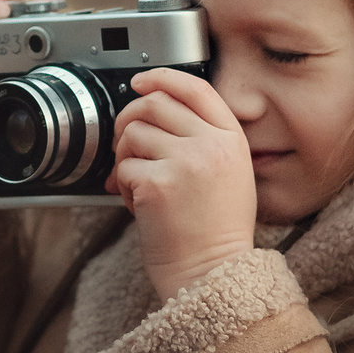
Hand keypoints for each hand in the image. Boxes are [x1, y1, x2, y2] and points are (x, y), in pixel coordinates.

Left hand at [107, 67, 257, 300]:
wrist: (212, 274)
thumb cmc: (215, 232)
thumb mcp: (229, 175)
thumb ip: (203, 139)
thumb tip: (152, 111)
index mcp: (231, 139)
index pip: (195, 88)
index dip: (162, 77)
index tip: (140, 82)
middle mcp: (211, 145)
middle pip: (154, 104)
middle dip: (129, 120)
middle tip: (127, 145)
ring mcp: (184, 162)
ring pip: (132, 134)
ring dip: (126, 158)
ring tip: (142, 186)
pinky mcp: (157, 183)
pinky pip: (122, 168)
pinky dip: (124, 187)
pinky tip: (142, 206)